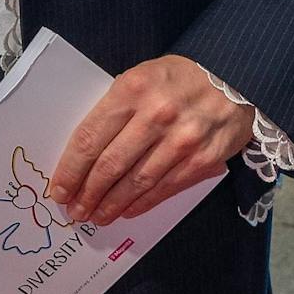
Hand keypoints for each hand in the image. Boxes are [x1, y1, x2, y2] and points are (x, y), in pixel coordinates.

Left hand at [48, 55, 253, 226]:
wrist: (235, 77)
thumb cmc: (179, 77)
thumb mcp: (141, 76)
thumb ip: (116, 108)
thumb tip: (87, 152)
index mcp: (132, 90)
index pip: (91, 138)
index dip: (71, 169)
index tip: (59, 189)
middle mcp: (156, 116)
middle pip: (110, 165)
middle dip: (88, 193)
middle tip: (74, 210)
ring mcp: (181, 141)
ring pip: (136, 183)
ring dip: (111, 205)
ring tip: (96, 216)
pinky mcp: (202, 160)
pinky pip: (164, 189)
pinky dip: (142, 204)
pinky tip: (126, 211)